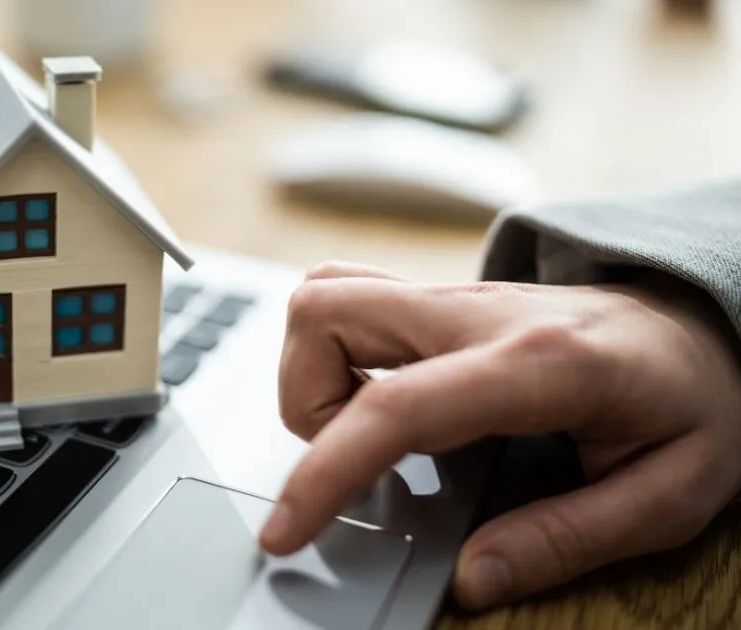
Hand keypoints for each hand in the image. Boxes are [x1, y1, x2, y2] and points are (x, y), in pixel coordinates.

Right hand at [260, 261, 740, 609]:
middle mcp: (479, 312)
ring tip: (362, 435)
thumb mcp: (669, 495)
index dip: (324, 471)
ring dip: (311, 372)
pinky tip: (376, 401)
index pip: (395, 407)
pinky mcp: (439, 300)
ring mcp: (454, 297)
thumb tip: (472, 578)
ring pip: (324, 294)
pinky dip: (331, 351)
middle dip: (302, 402)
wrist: (706, 327)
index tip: (286, 531)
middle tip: (351, 463)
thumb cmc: (694, 402)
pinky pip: (350, 300)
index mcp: (538, 362)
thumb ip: (567, 540)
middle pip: (326, 312)